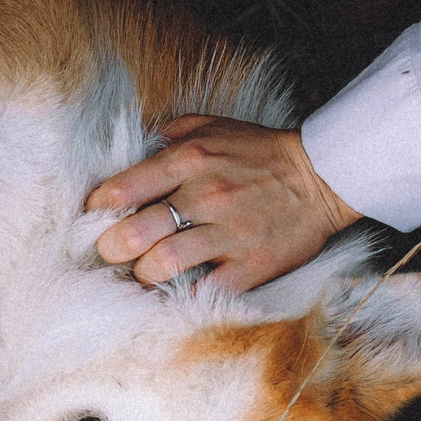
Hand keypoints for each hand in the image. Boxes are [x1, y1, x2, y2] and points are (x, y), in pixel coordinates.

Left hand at [89, 120, 360, 291]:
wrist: (324, 176)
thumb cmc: (261, 152)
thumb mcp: (213, 125)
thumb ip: (168, 133)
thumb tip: (131, 143)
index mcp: (190, 159)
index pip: (122, 190)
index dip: (98, 210)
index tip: (96, 218)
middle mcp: (205, 195)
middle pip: (135, 233)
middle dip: (111, 248)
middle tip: (111, 252)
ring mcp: (229, 233)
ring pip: (163, 264)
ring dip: (144, 273)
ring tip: (143, 271)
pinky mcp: (251, 265)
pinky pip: (204, 290)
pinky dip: (182, 295)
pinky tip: (175, 290)